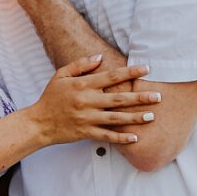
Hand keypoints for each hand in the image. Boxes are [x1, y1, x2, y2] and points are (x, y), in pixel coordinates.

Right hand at [23, 53, 160, 148]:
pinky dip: (121, 137)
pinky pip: (106, 136)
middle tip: (158, 96)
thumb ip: (80, 65)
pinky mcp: (85, 132)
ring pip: (116, 118)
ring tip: (152, 116)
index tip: (147, 69)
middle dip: (140, 97)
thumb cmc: (50, 97)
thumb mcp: (60, 75)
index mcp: (83, 85)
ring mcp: (87, 118)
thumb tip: (100, 57)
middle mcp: (87, 101)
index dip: (130, 72)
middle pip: (119, 99)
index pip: (111, 76)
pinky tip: (135, 138)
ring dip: (135, 117)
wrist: (38, 123)